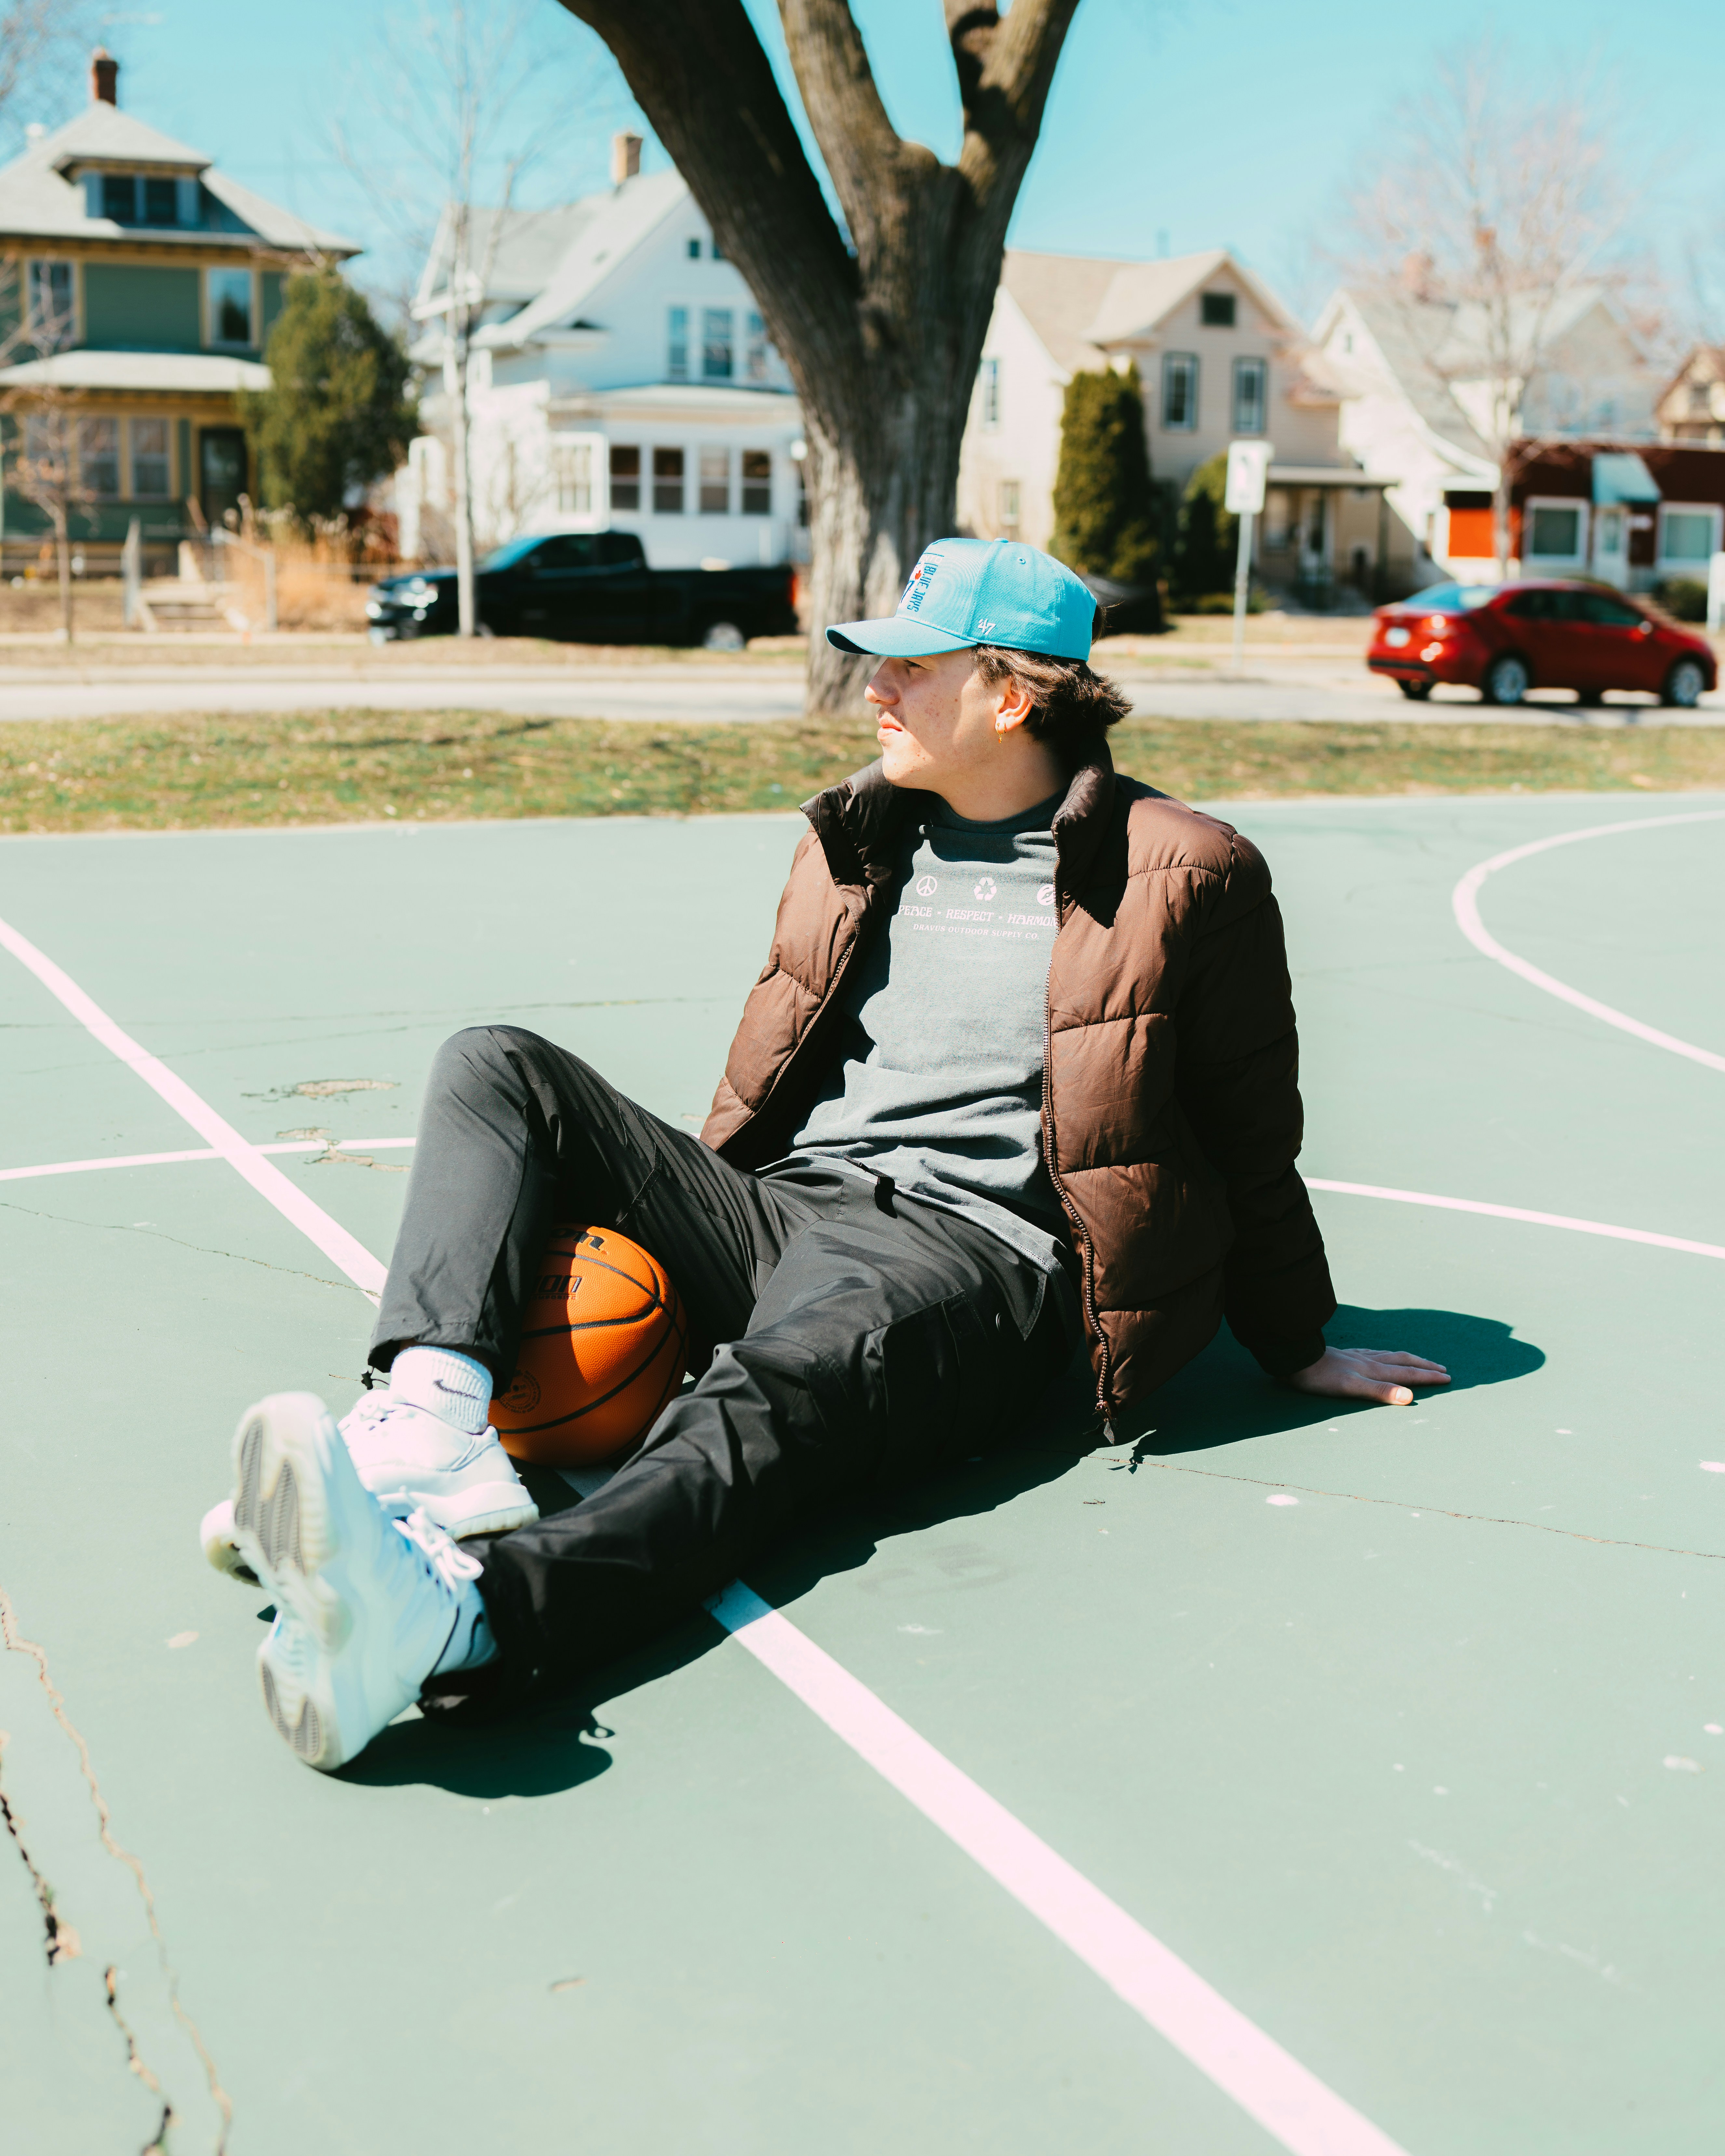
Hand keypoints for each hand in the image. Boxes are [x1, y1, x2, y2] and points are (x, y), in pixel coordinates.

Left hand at [1284, 1346, 1450, 1407]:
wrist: (1296, 1358)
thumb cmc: (1321, 1378)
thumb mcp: (1351, 1388)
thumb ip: (1381, 1392)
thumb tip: (1410, 1397)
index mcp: (1374, 1370)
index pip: (1408, 1372)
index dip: (1428, 1376)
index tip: (1448, 1378)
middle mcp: (1369, 1360)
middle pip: (1403, 1360)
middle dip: (1424, 1365)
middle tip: (1443, 1368)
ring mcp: (1357, 1356)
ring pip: (1390, 1355)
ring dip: (1408, 1358)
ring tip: (1418, 1359)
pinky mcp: (1345, 1355)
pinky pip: (1374, 1352)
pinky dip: (1386, 1354)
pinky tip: (1380, 1354)